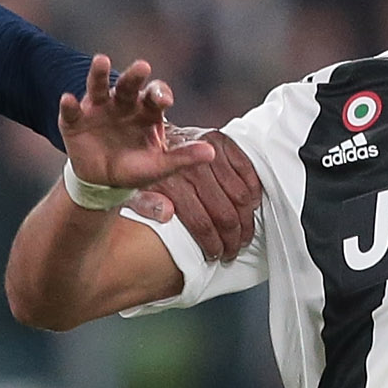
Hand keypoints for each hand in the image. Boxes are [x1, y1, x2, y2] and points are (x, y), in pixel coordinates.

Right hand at [58, 56, 217, 195]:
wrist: (103, 183)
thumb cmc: (135, 168)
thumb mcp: (160, 166)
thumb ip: (183, 158)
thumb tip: (211, 153)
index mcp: (146, 110)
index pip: (156, 95)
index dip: (160, 94)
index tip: (163, 99)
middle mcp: (123, 103)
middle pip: (129, 84)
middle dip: (134, 76)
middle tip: (142, 67)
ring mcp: (98, 108)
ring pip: (99, 86)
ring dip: (99, 73)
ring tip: (101, 61)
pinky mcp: (75, 120)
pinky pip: (71, 111)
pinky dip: (68, 105)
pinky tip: (68, 99)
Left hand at [137, 128, 259, 262]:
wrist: (148, 132)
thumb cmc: (145, 166)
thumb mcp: (134, 189)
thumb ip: (144, 204)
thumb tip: (164, 214)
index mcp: (172, 183)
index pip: (201, 223)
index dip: (212, 244)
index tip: (216, 255)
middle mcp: (194, 169)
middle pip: (224, 214)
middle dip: (232, 239)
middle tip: (233, 250)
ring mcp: (211, 154)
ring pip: (240, 197)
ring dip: (246, 220)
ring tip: (244, 234)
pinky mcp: (224, 142)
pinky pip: (248, 172)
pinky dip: (253, 191)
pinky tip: (251, 206)